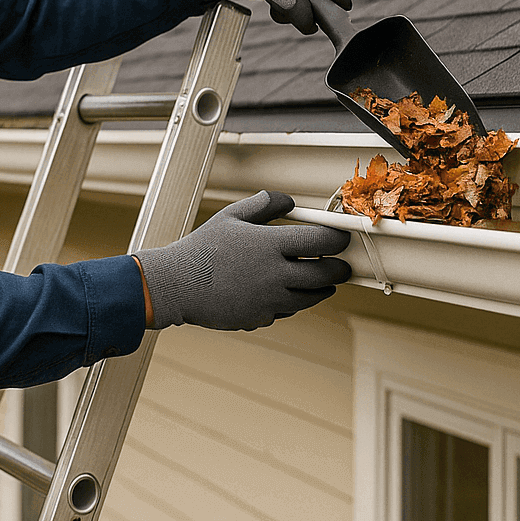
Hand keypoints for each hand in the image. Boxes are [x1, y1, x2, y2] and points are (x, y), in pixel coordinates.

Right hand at [134, 191, 352, 330]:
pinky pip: (287, 310)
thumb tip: (290, 202)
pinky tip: (286, 291)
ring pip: (311, 297)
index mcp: (270, 245)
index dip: (338, 238)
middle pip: (325, 275)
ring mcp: (269, 300)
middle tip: (342, 264)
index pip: (321, 241)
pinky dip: (293, 301)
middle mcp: (275, 275)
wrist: (177, 286)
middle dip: (339, 268)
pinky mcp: (261, 319)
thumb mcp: (231, 216)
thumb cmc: (202, 248)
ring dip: (321, 288)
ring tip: (322, 280)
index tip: (341, 237)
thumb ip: (264, 204)